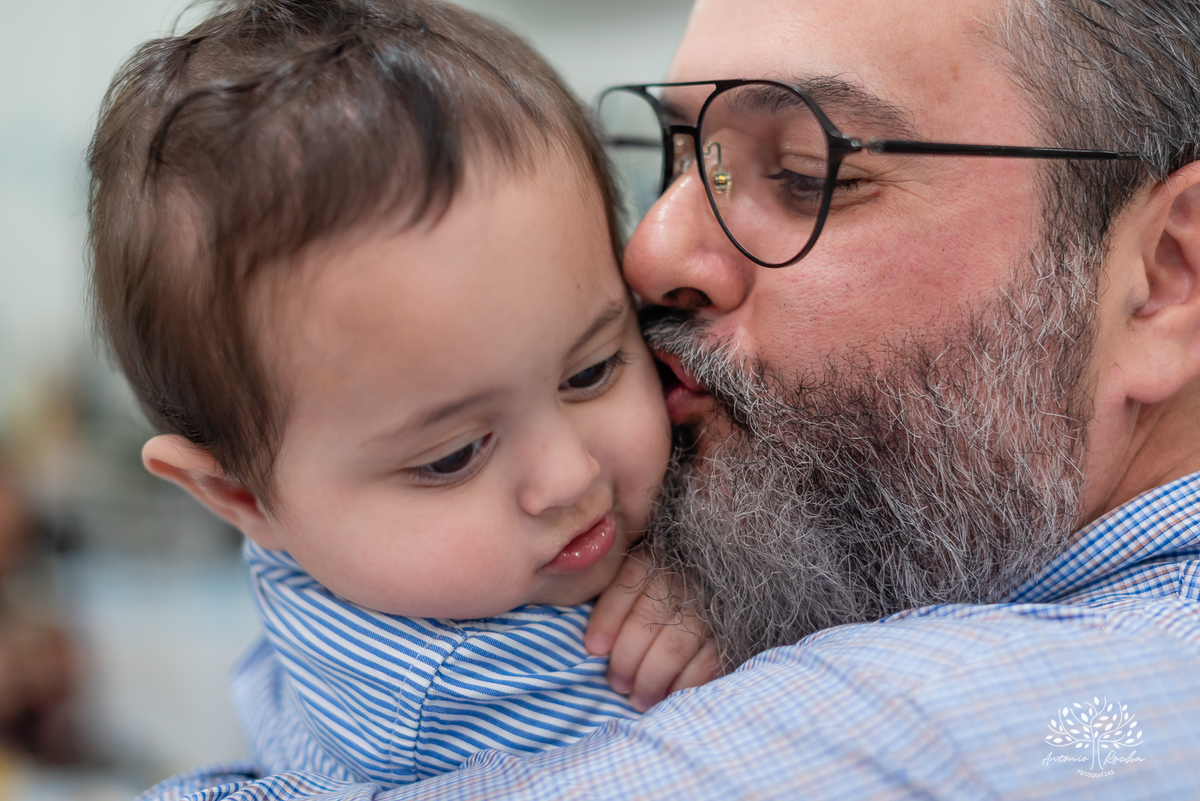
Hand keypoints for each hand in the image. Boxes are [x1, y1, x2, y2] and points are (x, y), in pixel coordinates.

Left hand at [585, 549, 718, 711]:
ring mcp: (711, 605)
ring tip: (638, 699)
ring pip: (674, 647)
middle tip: (617, 684)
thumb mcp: (646, 571)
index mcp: (658, 556)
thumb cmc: (671, 585)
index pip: (628, 584)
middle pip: (648, 620)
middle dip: (627, 658)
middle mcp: (686, 577)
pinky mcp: (731, 632)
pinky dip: (685, 684)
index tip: (594, 649)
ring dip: (651, 678)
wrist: (735, 580)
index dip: (608, 619)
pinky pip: (707, 663)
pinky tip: (669, 695)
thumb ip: (622, 595)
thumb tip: (595, 644)